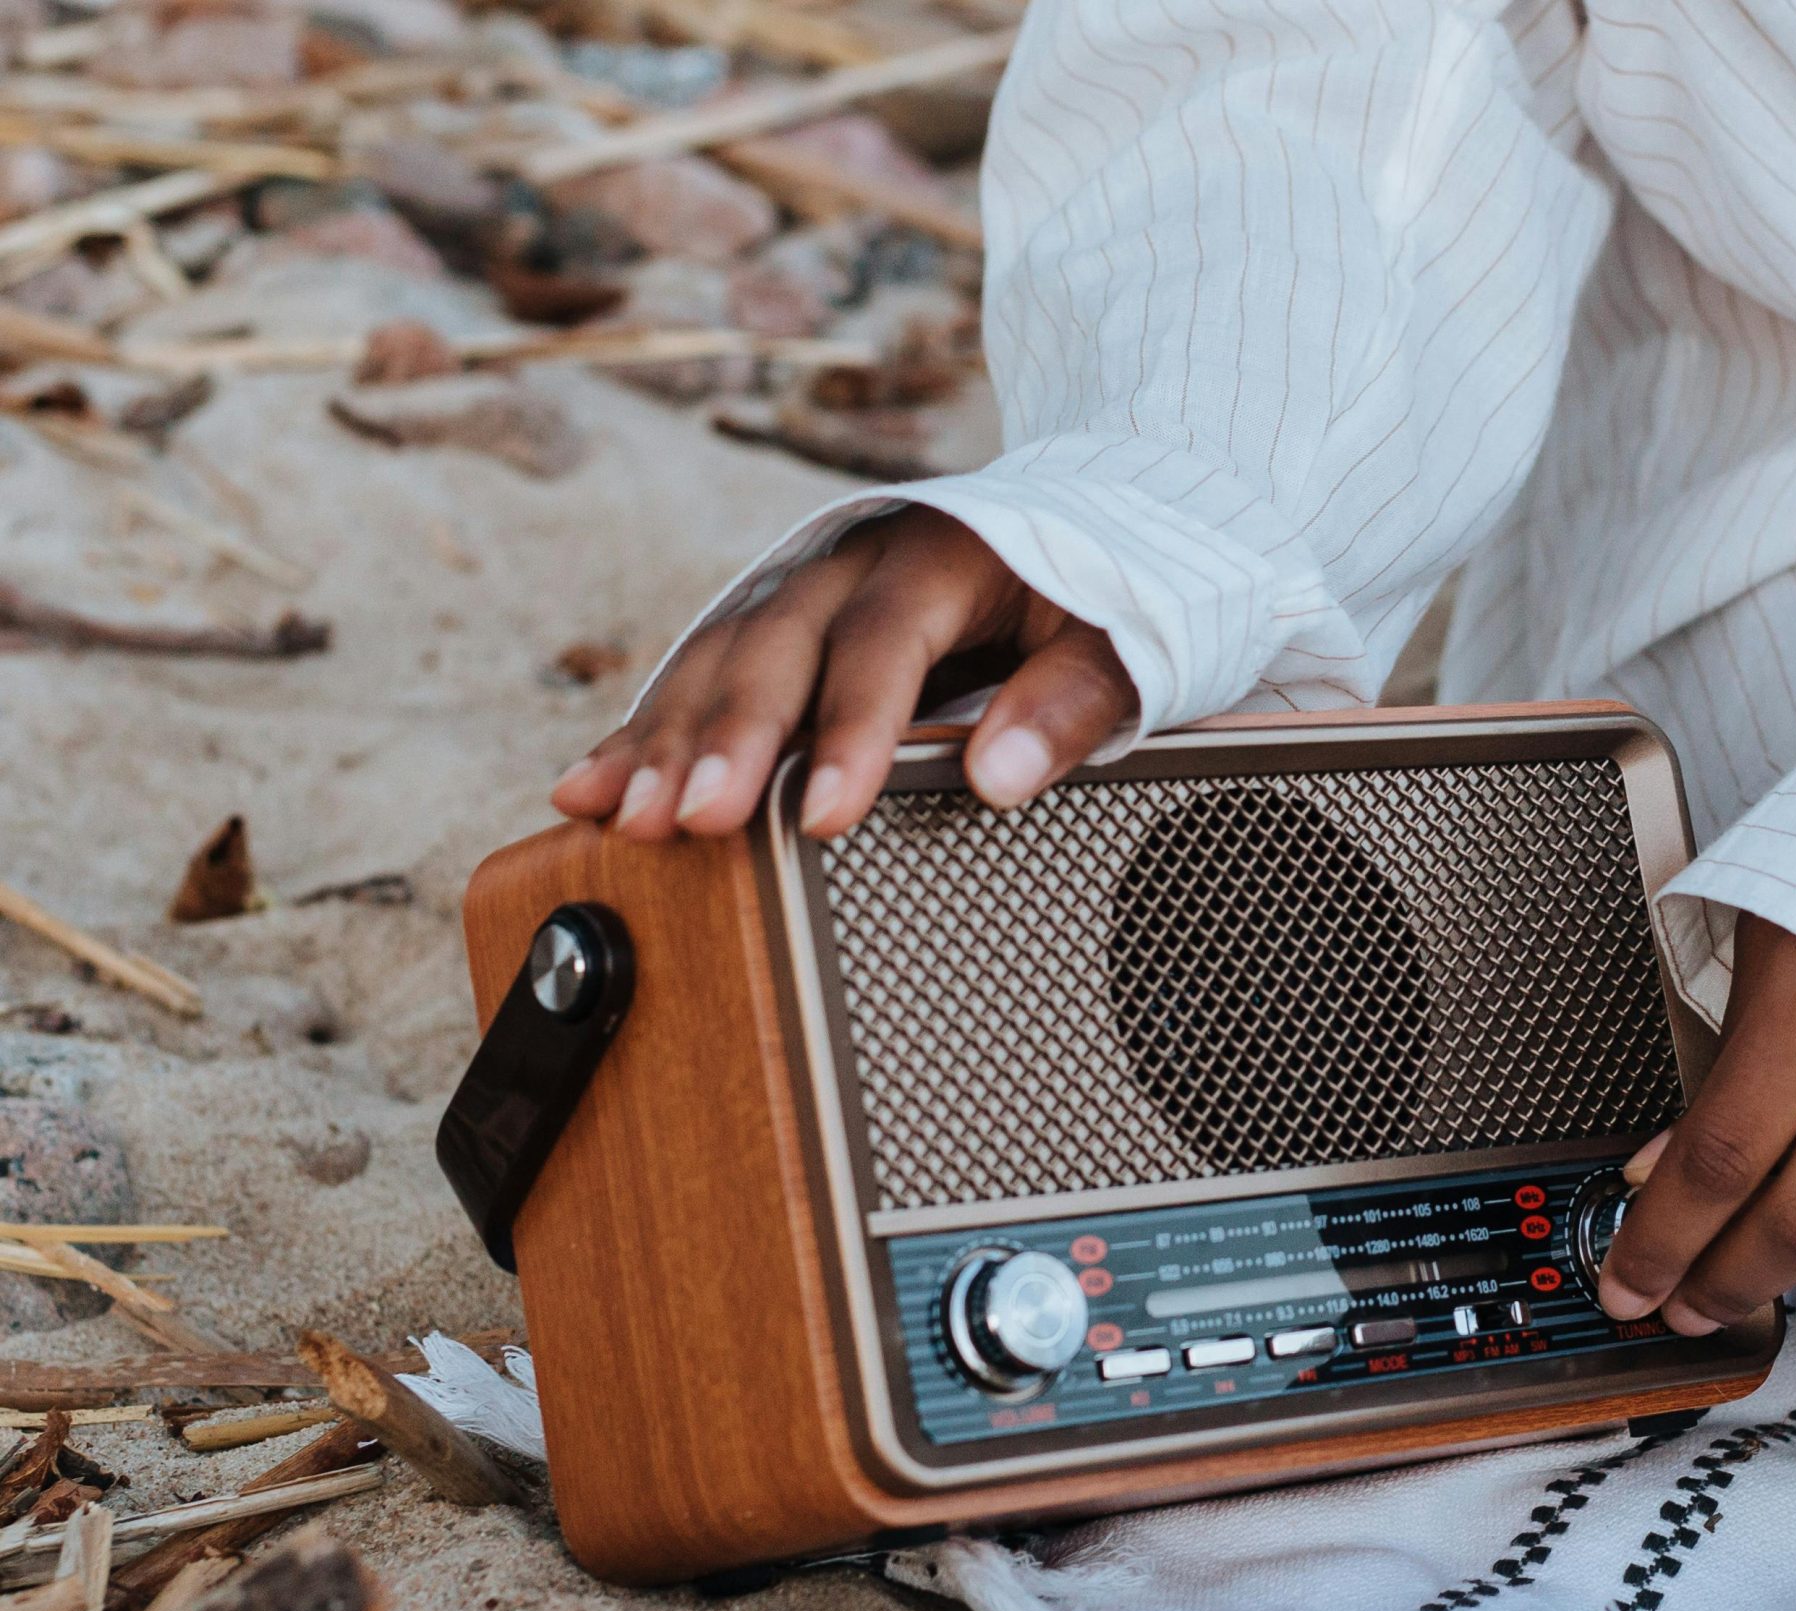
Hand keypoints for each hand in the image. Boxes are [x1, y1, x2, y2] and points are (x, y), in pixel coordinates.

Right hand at [551, 508, 1137, 838]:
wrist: (1076, 523)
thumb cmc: (1099, 595)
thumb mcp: (1123, 640)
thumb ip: (1068, 704)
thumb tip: (999, 775)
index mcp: (939, 556)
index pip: (882, 646)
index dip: (849, 732)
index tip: (825, 814)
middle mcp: (853, 561)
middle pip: (774, 646)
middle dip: (725, 738)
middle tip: (690, 821)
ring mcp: (803, 588)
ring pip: (719, 659)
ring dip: (669, 740)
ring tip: (630, 818)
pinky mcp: (776, 625)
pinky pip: (700, 677)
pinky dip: (646, 734)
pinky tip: (591, 788)